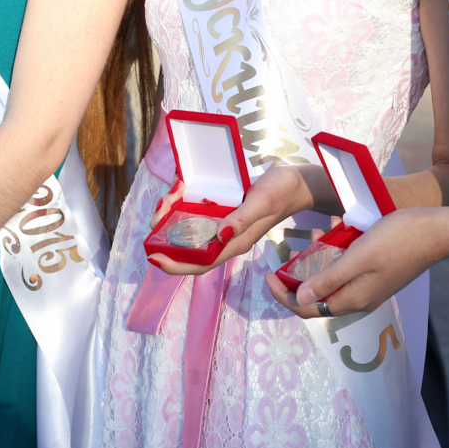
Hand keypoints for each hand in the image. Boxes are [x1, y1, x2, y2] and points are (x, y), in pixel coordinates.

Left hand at [147, 164, 320, 275]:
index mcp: (235, 243)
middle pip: (189, 249)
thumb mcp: (261, 202)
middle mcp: (226, 238)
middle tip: (159, 211)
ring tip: (171, 194)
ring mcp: (223, 225)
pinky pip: (197, 212)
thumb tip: (219, 236)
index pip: (200, 264)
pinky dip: (184, 202)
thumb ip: (241, 220)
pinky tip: (181, 187)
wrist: (294, 182)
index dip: (175, 264)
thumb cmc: (281, 192)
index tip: (153, 256)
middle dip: (167, 234)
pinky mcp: (223, 212)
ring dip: (173, 214)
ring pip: (190, 229)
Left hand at [264, 208, 446, 317]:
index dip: (284, 295)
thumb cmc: (399, 239)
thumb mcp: (357, 256)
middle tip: (295, 249)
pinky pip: (347, 269)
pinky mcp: (377, 274)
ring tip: (320, 231)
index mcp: (353, 298)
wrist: (437, 232)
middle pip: (317, 296)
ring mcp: (370, 287)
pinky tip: (339, 229)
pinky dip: (337, 252)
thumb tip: (301, 299)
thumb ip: (328, 278)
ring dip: (320, 258)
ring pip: (332, 279)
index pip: (307, 309)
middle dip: (301, 273)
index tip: (269, 275)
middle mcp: (360, 298)